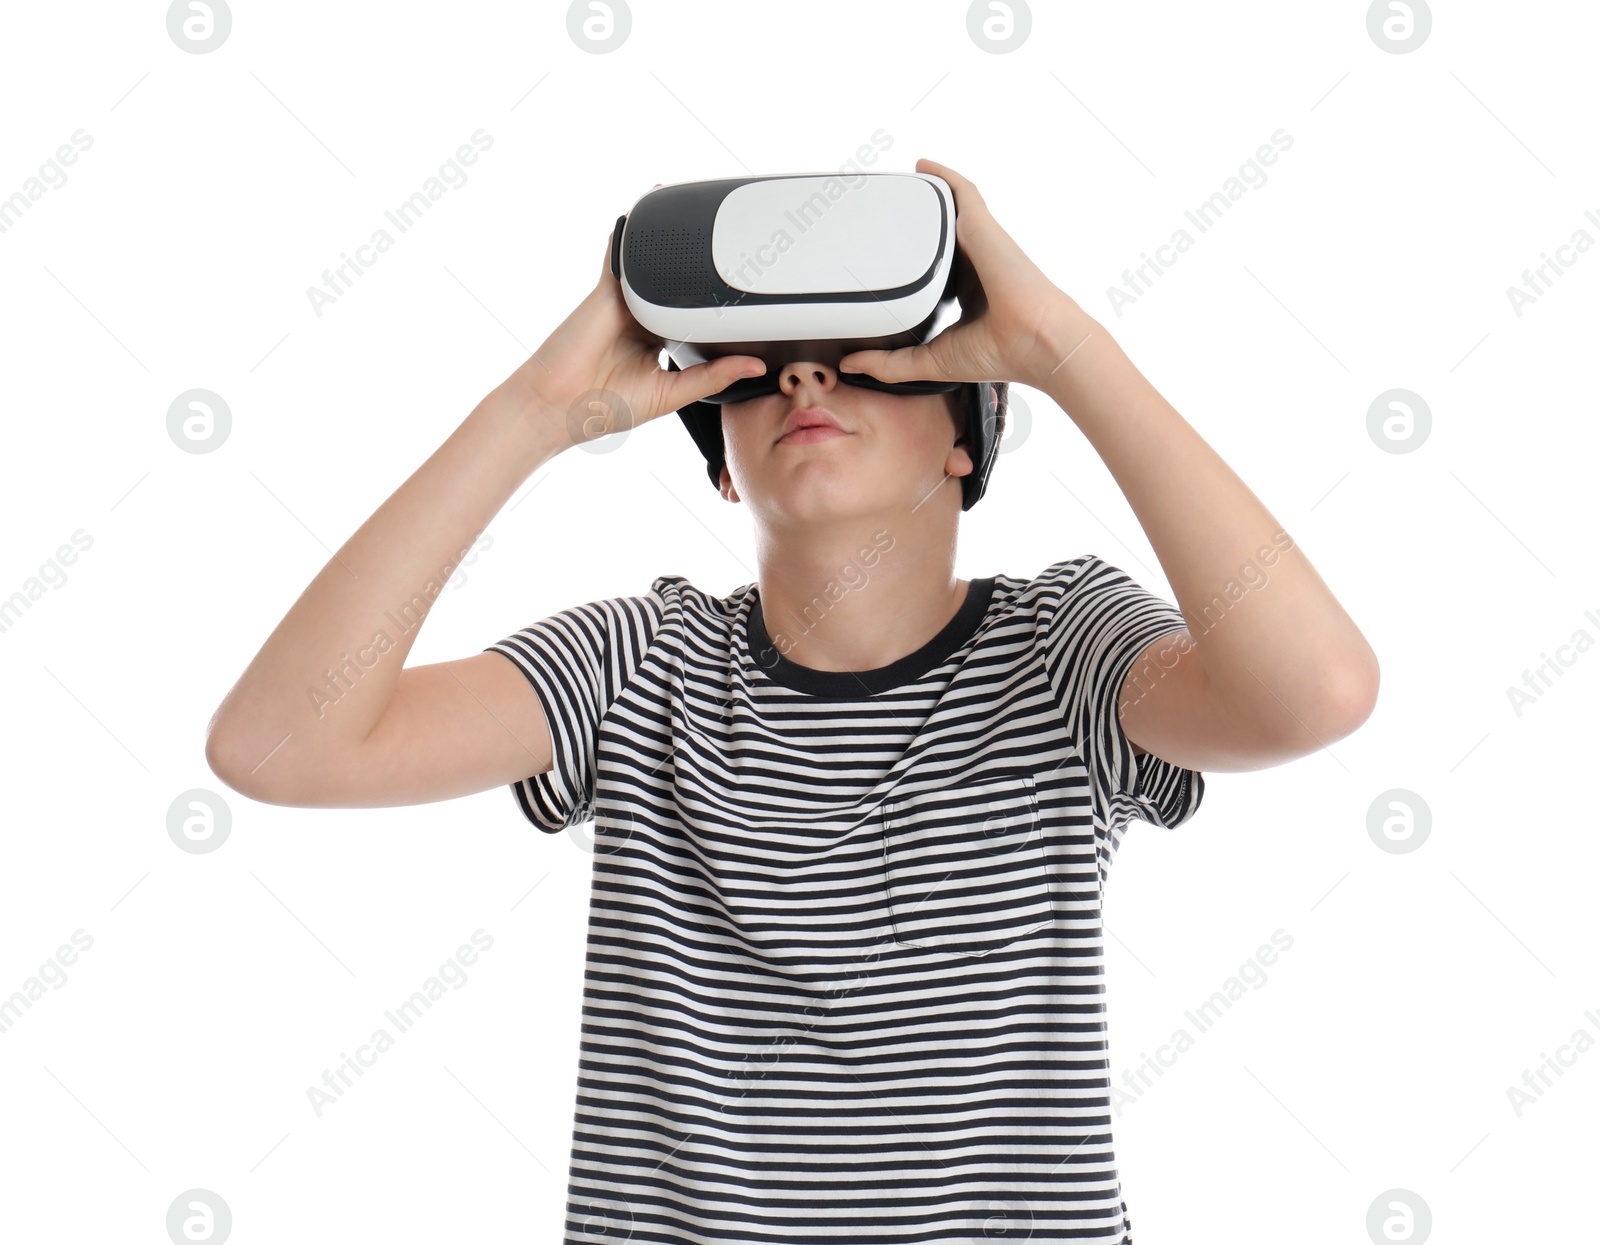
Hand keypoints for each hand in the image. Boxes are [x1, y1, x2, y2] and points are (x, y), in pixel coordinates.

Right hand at [502, 199, 766, 445]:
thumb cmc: (605, 406)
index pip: (694, 314)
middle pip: (677, 285)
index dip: (716, 302)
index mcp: (659, 340)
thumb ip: (713, 377)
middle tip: (737, 247)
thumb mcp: (672, 393)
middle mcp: (642, 316)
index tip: (744, 292)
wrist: (559, 405)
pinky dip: (635, 231)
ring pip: (654, 265)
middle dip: (701, 269)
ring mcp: (625, 300)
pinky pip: (623, 253)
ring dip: (672, 243)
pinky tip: (653, 205)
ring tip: (704, 216)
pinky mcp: (607, 290)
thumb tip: (756, 366)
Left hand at [838, 158, 1084, 391]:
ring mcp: (979, 243)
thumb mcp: (929, 361)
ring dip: (923, 199)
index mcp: (967, 295)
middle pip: (937, 240)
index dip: (910, 270)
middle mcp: (973, 266)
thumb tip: (850, 363)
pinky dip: (943, 175)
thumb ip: (889, 364)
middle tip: (877, 222)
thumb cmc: (995, 353)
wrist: (1034, 338)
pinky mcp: (981, 225)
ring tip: (892, 189)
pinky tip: (921, 165)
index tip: (882, 267)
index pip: (934, 276)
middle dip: (912, 230)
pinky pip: (961, 191)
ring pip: (946, 214)